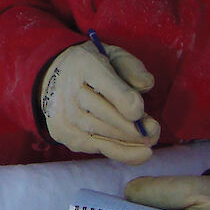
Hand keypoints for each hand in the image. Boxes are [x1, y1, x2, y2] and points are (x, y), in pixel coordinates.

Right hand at [37, 42, 159, 163]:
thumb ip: (132, 67)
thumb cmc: (93, 67)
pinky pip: (98, 147)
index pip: (107, 85)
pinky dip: (123, 153)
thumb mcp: (114, 56)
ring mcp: (64, 115)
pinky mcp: (63, 134)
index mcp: (84, 64)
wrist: (55, 75)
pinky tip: (140, 153)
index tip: (140, 112)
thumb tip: (146, 85)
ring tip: (150, 141)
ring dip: (132, 141)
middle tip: (154, 131)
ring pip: (104, 134)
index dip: (126, 101)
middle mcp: (69, 91)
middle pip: (107, 115)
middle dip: (135, 128)